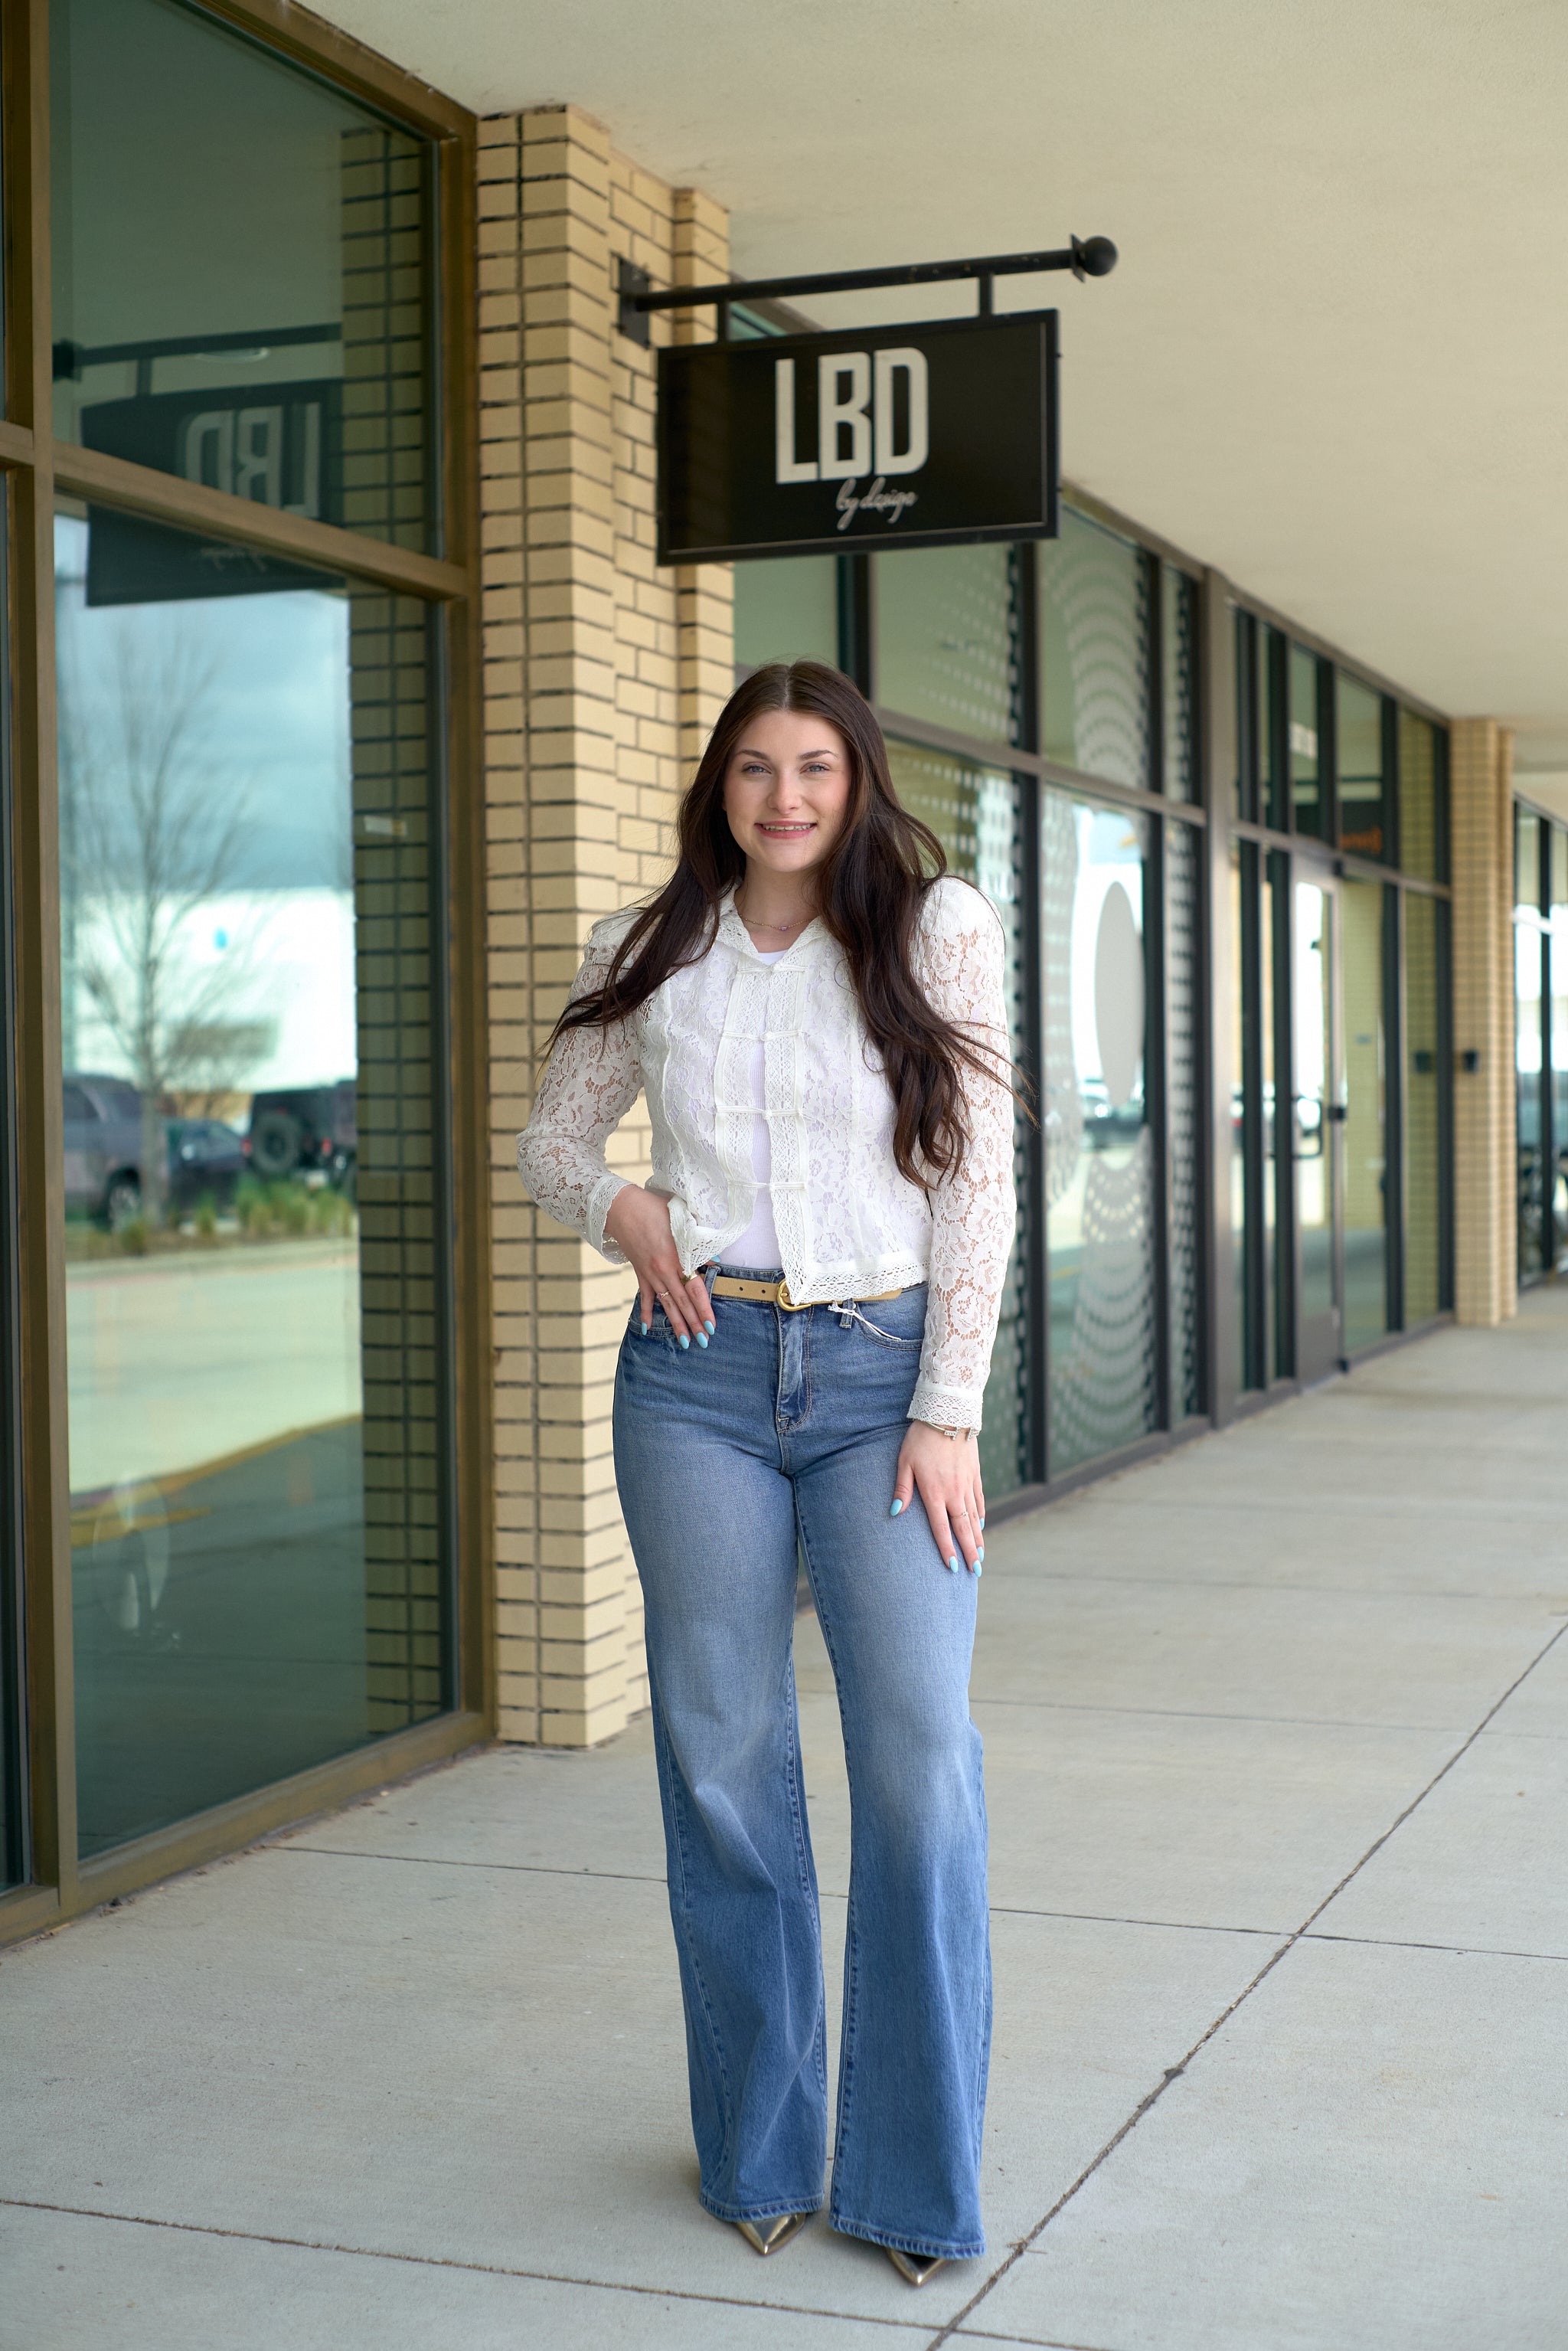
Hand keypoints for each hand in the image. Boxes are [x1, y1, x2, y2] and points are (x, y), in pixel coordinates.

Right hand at [603, 1186, 714, 1349]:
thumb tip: (715, 1261)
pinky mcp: (640, 1273)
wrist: (621, 1208)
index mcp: (676, 1257)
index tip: (712, 1326)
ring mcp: (650, 1274)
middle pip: (682, 1302)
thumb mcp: (681, 1221)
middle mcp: (663, 1270)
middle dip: (694, 1323)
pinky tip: (647, 1329)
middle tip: (704, 1342)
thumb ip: (699, 1243)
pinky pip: (645, 1297)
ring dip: (676, 1324)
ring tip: (685, 1342)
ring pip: (666, 1304)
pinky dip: (646, 1313)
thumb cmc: (655, 1209)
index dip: (704, 1309)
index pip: (694, 1290)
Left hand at [892, 1422, 985, 1573]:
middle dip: (969, 1552)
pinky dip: (981, 1515)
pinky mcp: (975, 1473)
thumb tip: (895, 1511)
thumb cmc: (920, 1438)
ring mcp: (967, 1484)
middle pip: (963, 1528)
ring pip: (975, 1517)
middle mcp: (954, 1492)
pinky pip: (979, 1499)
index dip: (947, 1549)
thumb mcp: (904, 1461)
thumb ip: (902, 1487)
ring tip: (981, 1556)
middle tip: (975, 1572)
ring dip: (977, 1538)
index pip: (941, 1528)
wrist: (948, 1414)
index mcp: (935, 1492)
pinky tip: (981, 1525)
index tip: (953, 1567)